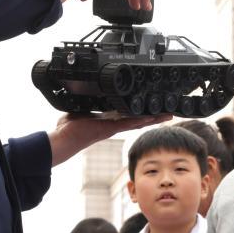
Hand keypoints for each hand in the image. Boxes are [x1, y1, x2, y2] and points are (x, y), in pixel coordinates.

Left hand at [48, 111, 169, 166]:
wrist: (63, 139)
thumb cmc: (69, 128)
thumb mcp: (81, 110)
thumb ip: (88, 103)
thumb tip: (85, 93)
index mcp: (109, 120)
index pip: (130, 115)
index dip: (143, 112)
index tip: (154, 108)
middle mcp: (114, 125)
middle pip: (139, 119)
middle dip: (155, 116)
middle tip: (170, 112)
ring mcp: (113, 127)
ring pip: (138, 122)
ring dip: (153, 118)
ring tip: (168, 114)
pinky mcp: (109, 128)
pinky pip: (128, 123)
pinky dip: (140, 119)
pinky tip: (151, 117)